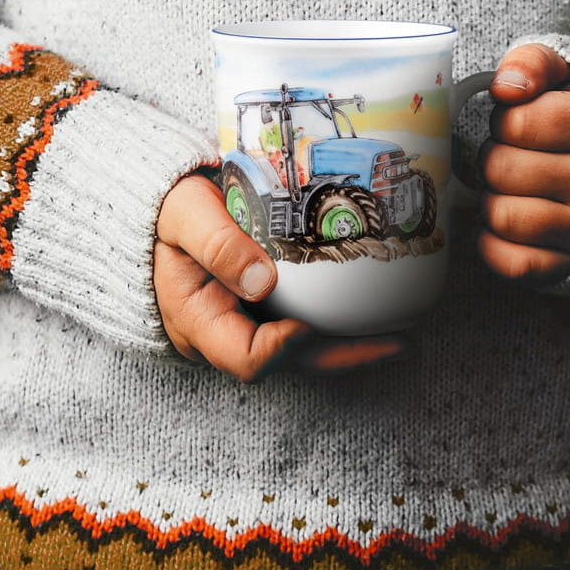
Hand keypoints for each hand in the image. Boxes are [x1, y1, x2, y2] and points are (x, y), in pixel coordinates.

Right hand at [153, 174, 404, 379]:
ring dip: (356, 347)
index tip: (307, 325)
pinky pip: (312, 329)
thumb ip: (215, 243)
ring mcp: (252, 326)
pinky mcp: (271, 312)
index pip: (244, 358)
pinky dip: (346, 325)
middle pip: (292, 363)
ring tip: (406, 337)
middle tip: (399, 345)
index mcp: (199, 322)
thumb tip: (262, 281)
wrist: (163, 206)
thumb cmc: (169, 209)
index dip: (281, 349)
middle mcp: (229, 336)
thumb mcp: (182, 216)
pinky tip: (383, 314)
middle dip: (346, 358)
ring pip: (309, 352)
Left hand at [478, 43, 569, 282]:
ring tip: (513, 190)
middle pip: (502, 169)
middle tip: (514, 158)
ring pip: (503, 217)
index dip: (505, 121)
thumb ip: (534, 62)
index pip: (516, 122)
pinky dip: (496, 246)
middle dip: (495, 159)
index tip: (521, 124)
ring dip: (494, 201)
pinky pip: (513, 263)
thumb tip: (504, 88)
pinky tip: (508, 224)